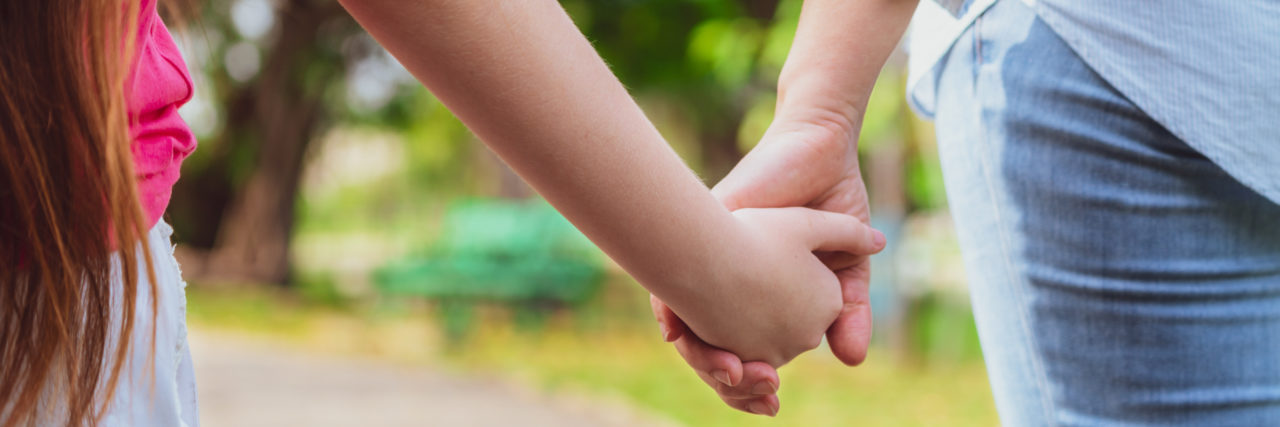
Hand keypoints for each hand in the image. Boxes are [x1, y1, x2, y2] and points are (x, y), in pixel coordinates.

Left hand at [651, 120, 876, 415]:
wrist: (821, 149)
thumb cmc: (832, 203)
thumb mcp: (848, 269)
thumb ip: (849, 312)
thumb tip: (852, 361)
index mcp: (754, 291)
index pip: (739, 350)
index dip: (748, 383)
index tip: (770, 405)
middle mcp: (725, 276)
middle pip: (705, 343)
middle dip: (724, 377)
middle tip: (756, 391)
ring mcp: (712, 252)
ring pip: (682, 318)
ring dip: (698, 353)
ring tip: (730, 371)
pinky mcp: (704, 227)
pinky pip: (668, 270)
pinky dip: (667, 307)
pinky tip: (675, 332)